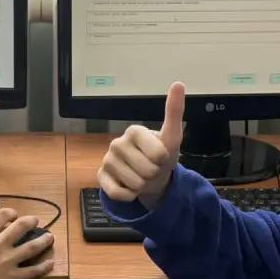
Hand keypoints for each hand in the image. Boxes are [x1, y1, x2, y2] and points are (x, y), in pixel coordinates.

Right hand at [0, 209, 53, 278]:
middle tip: (36, 221)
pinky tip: (50, 263)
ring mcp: (8, 260)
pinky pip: (34, 270)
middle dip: (31, 221)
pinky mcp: (14, 277)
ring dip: (43, 240)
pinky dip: (44, 266)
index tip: (14, 216)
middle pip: (21, 226)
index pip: (1, 216)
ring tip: (49, 237)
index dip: (10, 213)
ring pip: (33, 246)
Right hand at [97, 82, 184, 209]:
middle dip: (153, 174)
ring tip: (141, 176)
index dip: (164, 160)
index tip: (161, 155)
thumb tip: (178, 83)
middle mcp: (117, 142)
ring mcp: (107, 160)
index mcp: (134, 130)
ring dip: (142, 185)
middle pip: (146, 171)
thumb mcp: (172, 137)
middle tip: (151, 168)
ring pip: (134, 183)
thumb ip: (174, 112)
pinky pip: (119, 193)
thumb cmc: (160, 156)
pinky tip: (130, 187)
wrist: (149, 178)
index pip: (158, 154)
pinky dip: (129, 195)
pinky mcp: (101, 177)